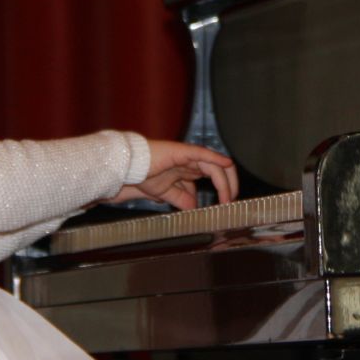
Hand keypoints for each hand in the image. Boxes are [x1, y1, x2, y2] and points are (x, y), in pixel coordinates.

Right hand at [115, 140, 237, 209]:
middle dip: (230, 186)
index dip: (223, 190)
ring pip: (216, 165)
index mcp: (190, 169)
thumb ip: (181, 199)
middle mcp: (193, 161)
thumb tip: (193, 209)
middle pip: (221, 170)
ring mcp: (189, 156)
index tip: (225, 205)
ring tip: (227, 197)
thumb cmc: (143, 175)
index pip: (215, 176)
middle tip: (230, 202)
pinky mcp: (183, 151)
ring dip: (225, 182)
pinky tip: (226, 164)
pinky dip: (217, 158)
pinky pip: (204, 153)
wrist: (129, 167)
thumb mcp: (166, 193)